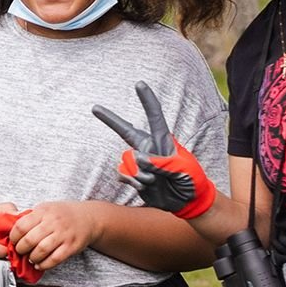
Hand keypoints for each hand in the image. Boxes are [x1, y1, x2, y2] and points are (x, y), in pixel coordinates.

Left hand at [5, 200, 101, 276]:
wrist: (88, 218)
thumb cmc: (63, 214)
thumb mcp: (46, 209)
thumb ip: (30, 218)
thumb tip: (10, 230)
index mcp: (43, 212)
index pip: (21, 226)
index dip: (13, 237)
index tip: (13, 241)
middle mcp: (53, 222)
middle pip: (29, 240)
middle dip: (20, 249)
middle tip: (20, 252)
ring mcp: (63, 235)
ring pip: (41, 251)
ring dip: (32, 258)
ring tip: (30, 258)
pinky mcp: (71, 246)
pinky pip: (54, 259)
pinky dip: (44, 264)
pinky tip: (40, 264)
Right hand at [95, 83, 216, 219]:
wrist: (188, 202)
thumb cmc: (191, 180)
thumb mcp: (182, 169)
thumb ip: (161, 163)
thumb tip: (138, 158)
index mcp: (163, 141)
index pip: (154, 116)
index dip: (147, 99)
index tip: (139, 84)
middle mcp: (148, 148)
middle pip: (125, 131)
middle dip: (109, 119)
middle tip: (95, 108)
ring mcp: (140, 162)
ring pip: (126, 161)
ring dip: (139, 174)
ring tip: (155, 181)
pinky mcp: (134, 177)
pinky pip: (123, 175)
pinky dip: (133, 182)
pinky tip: (146, 186)